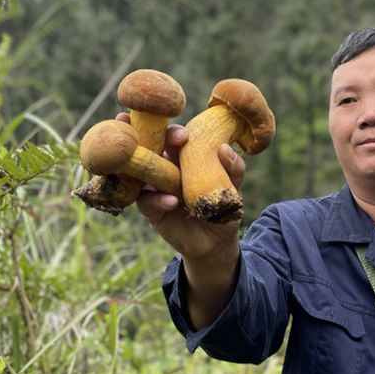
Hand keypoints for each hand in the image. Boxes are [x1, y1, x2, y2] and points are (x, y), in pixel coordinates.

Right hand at [122, 114, 245, 259]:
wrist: (216, 240)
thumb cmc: (222, 206)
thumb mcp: (233, 186)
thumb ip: (233, 168)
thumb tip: (224, 148)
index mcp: (184, 156)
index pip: (174, 138)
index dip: (174, 133)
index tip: (183, 135)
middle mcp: (165, 167)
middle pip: (150, 147)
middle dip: (151, 139)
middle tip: (163, 142)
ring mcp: (155, 186)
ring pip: (141, 171)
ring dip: (147, 168)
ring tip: (158, 170)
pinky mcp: (150, 208)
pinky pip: (146, 200)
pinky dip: (157, 199)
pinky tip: (172, 202)